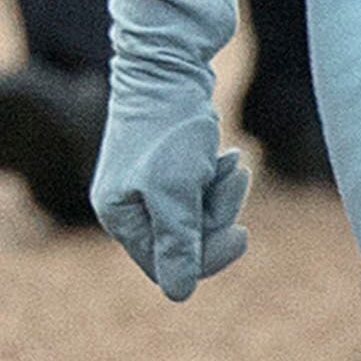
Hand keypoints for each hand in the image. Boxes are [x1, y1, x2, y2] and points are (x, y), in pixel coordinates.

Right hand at [93, 83, 248, 301]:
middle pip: (188, 241)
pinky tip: (230, 155)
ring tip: (231, 161)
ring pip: (202, 215)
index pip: (168, 266)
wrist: (171, 65)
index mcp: (120, 217)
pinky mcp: (172, 166)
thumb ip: (177, 244)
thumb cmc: (169, 128)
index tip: (241, 234)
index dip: (208, 256)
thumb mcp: (175, 191)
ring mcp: (150, 185)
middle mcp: (130, 205)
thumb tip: (179, 295)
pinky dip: (221, 176)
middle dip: (219, 214)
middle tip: (234, 178)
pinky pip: (205, 191)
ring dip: (225, 192)